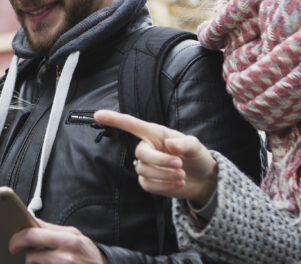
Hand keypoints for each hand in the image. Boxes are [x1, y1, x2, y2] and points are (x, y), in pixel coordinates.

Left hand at [8, 219, 105, 263]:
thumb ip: (53, 230)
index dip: (18, 238)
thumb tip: (32, 222)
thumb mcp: (75, 236)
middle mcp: (65, 254)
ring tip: (41, 260)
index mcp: (68, 238)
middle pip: (31, 254)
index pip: (33, 234)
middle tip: (14, 251)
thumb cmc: (88, 255)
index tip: (13, 241)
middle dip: (20, 253)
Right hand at [93, 110, 218, 204]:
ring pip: (144, 171)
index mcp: (155, 133)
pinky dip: (164, 186)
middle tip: (180, 164)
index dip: (114, 119)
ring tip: (182, 175)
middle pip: (141, 153)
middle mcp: (148, 148)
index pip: (131, 125)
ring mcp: (146, 166)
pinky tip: (177, 183)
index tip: (98, 115)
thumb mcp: (196, 146)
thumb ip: (184, 144)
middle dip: (160, 161)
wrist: (202, 179)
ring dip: (165, 175)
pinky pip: (148, 185)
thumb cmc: (197, 157)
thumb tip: (170, 144)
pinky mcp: (149, 182)